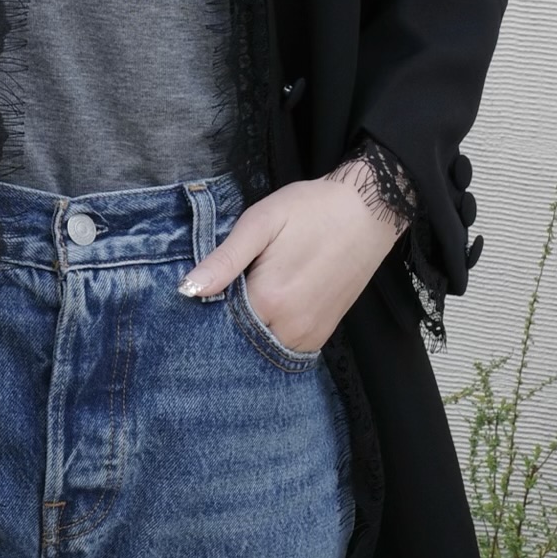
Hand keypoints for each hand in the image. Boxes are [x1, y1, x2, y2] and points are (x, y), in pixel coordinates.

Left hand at [178, 168, 404, 352]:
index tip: (201, 291)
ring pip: (261, 347)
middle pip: (238, 340)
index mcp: (269, 299)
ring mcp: (309, 335)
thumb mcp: (260, 222)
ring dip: (248, 331)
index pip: (216, 323)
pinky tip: (266, 309)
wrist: (369, 211)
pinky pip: (284, 347)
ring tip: (247, 296)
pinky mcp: (322, 335)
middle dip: (224, 323)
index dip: (203, 309)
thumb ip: (224, 259)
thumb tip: (187, 290)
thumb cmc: (311, 209)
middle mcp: (289, 327)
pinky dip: (269, 334)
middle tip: (224, 291)